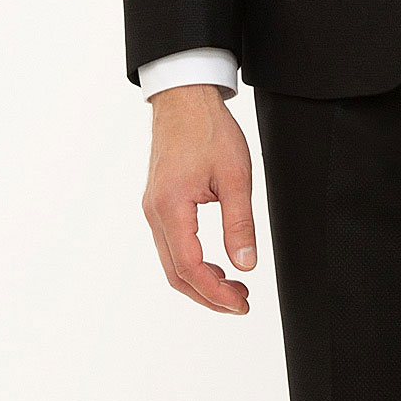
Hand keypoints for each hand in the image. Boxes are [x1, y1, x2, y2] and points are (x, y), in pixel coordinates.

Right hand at [142, 85, 256, 313]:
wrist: (184, 98)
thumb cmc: (208, 130)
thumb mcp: (235, 176)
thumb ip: (240, 224)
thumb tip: (246, 264)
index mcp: (171, 207)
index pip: (190, 268)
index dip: (216, 293)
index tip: (242, 302)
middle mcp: (155, 212)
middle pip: (176, 274)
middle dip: (208, 295)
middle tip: (242, 302)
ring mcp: (154, 208)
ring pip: (172, 262)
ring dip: (201, 281)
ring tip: (235, 286)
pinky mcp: (159, 203)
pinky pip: (171, 245)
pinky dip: (193, 263)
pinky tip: (217, 264)